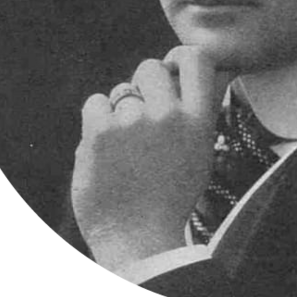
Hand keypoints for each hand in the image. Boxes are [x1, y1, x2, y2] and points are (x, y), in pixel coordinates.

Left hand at [71, 46, 229, 272]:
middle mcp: (169, 115)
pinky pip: (95, 102)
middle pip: (150, 66)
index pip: (197, 58)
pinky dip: (97, 120)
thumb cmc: (170, 196)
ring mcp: (133, 122)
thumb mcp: (200, 151)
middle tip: (142, 113)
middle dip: (144, 84)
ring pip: (121, 90)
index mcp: (198, 120)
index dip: (179, 57)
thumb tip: (201, 71)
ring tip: (124, 147)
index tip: (171, 70)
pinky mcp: (100, 132)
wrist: (137, 239)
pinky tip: (105, 146)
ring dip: (120, 112)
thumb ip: (198, 111)